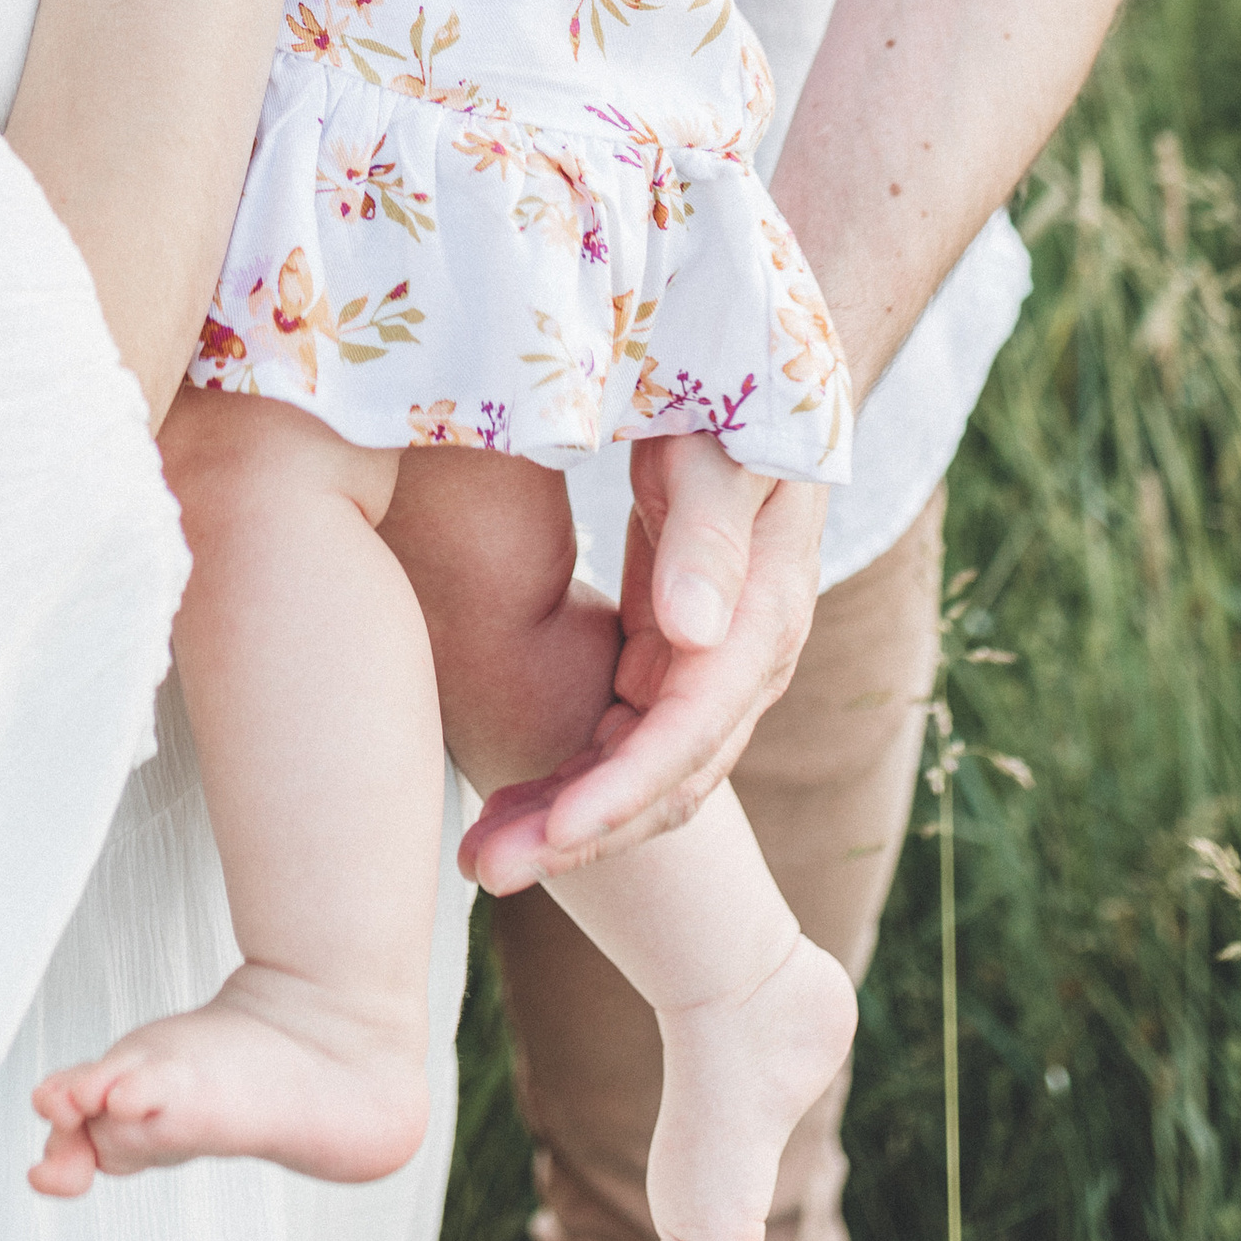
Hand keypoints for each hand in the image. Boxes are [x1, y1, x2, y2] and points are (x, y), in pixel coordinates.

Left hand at [458, 434, 821, 886]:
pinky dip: (570, 775)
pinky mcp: (667, 656)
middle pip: (666, 779)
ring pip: (640, 774)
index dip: (622, 790)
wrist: (741, 372)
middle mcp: (739, 658)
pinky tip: (510, 802)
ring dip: (564, 819)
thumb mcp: (722, 450)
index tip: (552, 835)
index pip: (690, 731)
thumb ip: (708, 535)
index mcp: (760, 615)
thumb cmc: (725, 395)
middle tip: (484, 868)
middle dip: (579, 833)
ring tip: (480, 854)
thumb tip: (688, 636)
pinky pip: (620, 737)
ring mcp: (704, 664)